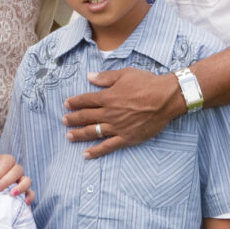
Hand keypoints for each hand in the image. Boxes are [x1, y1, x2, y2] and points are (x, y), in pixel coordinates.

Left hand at [0, 151, 34, 204]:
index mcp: (7, 160)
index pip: (7, 163)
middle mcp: (16, 169)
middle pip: (17, 171)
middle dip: (5, 182)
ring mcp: (21, 180)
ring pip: (27, 181)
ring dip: (20, 188)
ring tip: (11, 194)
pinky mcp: (23, 191)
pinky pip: (31, 193)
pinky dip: (30, 197)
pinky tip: (25, 202)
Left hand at [62, 68, 182, 158]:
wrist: (166, 98)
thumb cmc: (147, 83)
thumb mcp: (124, 74)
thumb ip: (105, 77)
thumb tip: (89, 77)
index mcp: (107, 97)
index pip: (85, 100)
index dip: (74, 102)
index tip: (66, 105)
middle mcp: (109, 113)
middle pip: (86, 117)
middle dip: (73, 119)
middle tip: (63, 121)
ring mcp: (117, 127)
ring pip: (93, 132)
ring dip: (79, 134)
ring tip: (69, 136)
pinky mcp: (127, 138)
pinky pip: (108, 146)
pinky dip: (96, 151)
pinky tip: (86, 154)